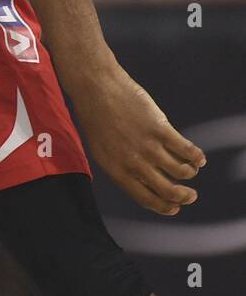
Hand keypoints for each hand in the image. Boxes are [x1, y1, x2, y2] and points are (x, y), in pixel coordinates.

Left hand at [71, 65, 206, 214]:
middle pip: (168, 191)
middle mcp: (133, 162)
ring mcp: (147, 146)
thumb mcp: (101, 148)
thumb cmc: (96, 116)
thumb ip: (121, 166)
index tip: (174, 208)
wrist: (96, 87)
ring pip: (181, 171)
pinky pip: (186, 150)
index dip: (164, 207)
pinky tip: (199, 157)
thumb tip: (145, 181)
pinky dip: (197, 157)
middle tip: (191, 195)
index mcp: (115, 170)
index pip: (146, 199)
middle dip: (183, 197)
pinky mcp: (159, 128)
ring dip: (190, 173)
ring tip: (190, 168)